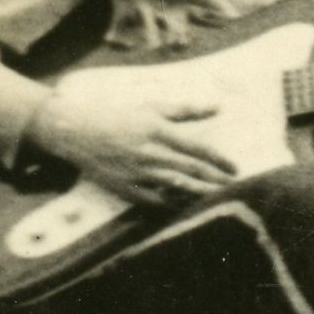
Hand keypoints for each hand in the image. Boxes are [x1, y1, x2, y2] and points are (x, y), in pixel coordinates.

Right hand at [26, 89, 236, 206]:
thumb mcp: (153, 108)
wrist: (77, 131)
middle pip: (191, 169)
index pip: (197, 149)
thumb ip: (187, 110)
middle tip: (234, 185)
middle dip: (215, 179)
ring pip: (175, 186)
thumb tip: (218, 106)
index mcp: (159, 131)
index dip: (219, 160)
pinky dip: (171, 204)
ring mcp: (137, 172)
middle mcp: (150, 152)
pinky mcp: (125, 187)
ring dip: (199, 193)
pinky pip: (153, 201)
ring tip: (216, 196)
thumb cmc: (119, 116)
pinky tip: (185, 206)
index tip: (235, 168)